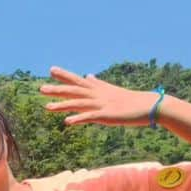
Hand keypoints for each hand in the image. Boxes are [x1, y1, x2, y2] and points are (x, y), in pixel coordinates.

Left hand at [40, 66, 159, 127]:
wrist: (149, 105)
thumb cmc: (129, 100)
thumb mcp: (111, 90)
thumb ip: (97, 84)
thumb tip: (88, 75)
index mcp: (98, 89)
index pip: (78, 80)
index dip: (65, 75)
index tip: (51, 69)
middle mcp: (98, 94)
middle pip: (75, 90)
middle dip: (58, 89)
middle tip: (41, 88)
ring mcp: (102, 104)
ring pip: (79, 103)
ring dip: (63, 105)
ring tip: (47, 107)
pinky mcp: (107, 116)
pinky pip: (90, 117)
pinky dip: (79, 118)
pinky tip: (67, 122)